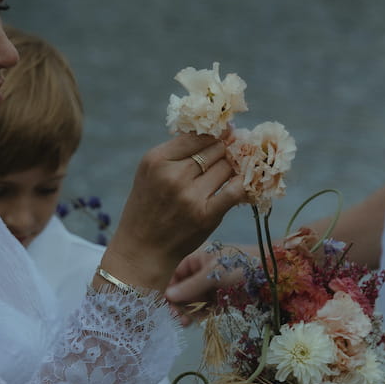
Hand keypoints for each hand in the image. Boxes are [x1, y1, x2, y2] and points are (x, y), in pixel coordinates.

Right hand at [104, 135, 246, 289]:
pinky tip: (241, 184)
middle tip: (229, 154)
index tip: (224, 134)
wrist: (142, 249)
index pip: (197, 135)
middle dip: (224, 151)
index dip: (215, 134)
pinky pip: (235, 190)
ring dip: (231, 169)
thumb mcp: (150, 172)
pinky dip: (242, 185)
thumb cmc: (148, 208)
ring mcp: (190, 196)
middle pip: (215, 150)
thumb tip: (216, 133)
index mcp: (156, 160)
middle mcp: (173, 175)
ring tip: (229, 173)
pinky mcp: (206, 215)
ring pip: (227, 168)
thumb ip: (177, 152)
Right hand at [164, 244, 249, 320]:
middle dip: (179, 302)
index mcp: (197, 258)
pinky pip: (207, 305)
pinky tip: (199, 320)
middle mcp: (202, 270)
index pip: (175, 273)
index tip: (166, 305)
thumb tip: (167, 295)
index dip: (169, 288)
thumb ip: (190, 286)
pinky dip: (202, 312)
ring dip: (190, 310)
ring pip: (195, 298)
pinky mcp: (221, 295)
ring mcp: (212, 283)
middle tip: (176, 318)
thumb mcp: (213, 274)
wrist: (270, 272)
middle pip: (184, 288)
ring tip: (186, 322)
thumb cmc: (239, 266)